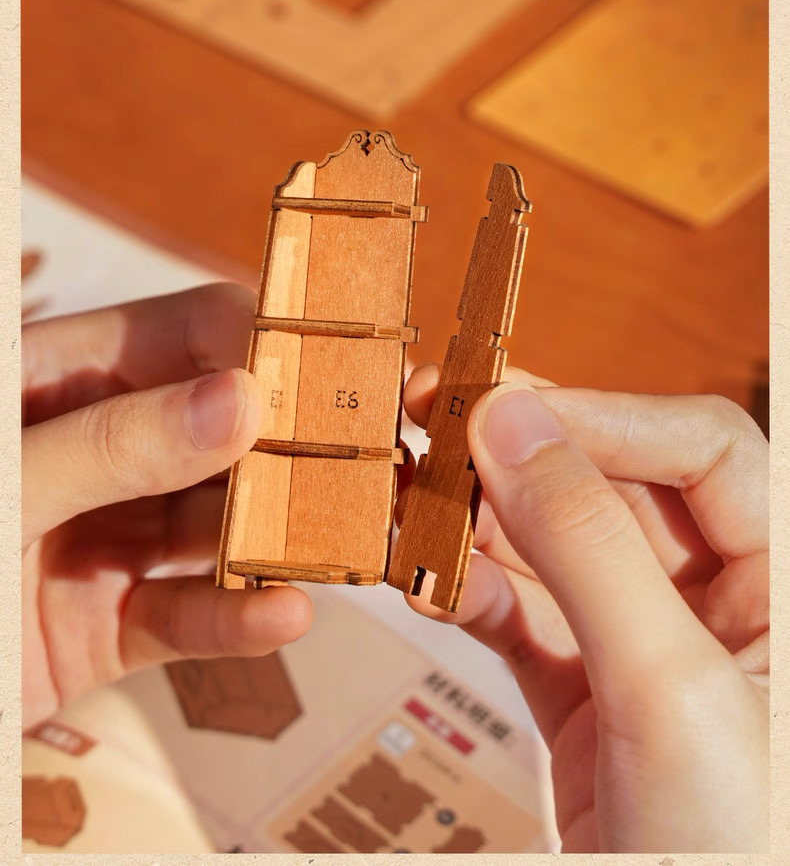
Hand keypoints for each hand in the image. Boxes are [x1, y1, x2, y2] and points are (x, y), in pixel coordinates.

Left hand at [22, 283, 312, 730]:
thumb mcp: (2, 486)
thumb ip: (115, 444)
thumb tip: (242, 398)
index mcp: (53, 381)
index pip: (182, 333)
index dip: (264, 337)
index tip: (345, 357)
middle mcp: (88, 450)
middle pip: (216, 431)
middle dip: (292, 447)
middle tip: (374, 459)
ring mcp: (97, 538)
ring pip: (212, 525)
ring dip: (276, 537)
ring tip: (347, 543)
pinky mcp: (101, 626)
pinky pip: (182, 617)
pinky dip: (232, 621)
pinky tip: (284, 618)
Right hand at [402, 366, 767, 852]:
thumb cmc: (734, 851)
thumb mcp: (669, 690)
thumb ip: (591, 546)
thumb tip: (515, 422)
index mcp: (782, 585)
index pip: (704, 450)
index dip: (610, 414)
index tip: (510, 408)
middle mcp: (719, 602)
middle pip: (616, 483)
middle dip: (526, 455)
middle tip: (434, 423)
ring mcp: (644, 646)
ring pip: (555, 542)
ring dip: (479, 520)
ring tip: (406, 500)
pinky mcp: (585, 692)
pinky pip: (521, 611)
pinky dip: (468, 589)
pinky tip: (426, 577)